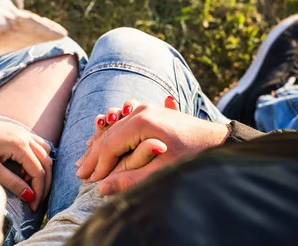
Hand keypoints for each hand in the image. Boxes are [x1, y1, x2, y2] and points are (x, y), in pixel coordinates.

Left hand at [0, 120, 52, 210]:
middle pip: (47, 163)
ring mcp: (25, 132)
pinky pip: (40, 145)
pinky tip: (26, 169)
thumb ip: (12, 182)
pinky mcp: (21, 132)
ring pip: (46, 152)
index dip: (39, 191)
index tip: (34, 206)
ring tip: (29, 183)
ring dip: (42, 170)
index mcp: (19, 146)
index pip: (38, 171)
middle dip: (44, 184)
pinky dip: (39, 159)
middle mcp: (26, 137)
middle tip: (38, 201)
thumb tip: (30, 196)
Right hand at [76, 100, 229, 194]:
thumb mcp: (162, 171)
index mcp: (141, 122)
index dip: (98, 165)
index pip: (110, 145)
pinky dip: (110, 135)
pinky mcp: (150, 112)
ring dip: (99, 145)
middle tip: (79, 172)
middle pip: (108, 135)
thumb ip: (131, 179)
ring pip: (113, 129)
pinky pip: (122, 124)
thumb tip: (102, 188)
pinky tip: (101, 142)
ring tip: (84, 159)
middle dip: (94, 155)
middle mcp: (140, 111)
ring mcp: (145, 109)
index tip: (88, 181)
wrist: (218, 140)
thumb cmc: (193, 157)